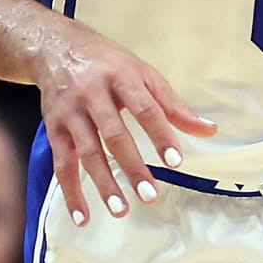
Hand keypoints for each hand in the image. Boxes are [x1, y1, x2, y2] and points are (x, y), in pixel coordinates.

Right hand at [35, 15, 214, 225]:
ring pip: (87, 153)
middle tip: (150, 194)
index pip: (144, 108)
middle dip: (131, 166)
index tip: (175, 162)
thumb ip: (173, 105)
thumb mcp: (142, 73)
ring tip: (121, 209)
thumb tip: (208, 130)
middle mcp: (92, 93)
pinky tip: (83, 215)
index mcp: (120, 76)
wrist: (55, 47)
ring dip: (103, 184)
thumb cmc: (106, 62)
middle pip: (114, 134)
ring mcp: (70, 112)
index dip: (160, 135)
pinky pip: (62, 165)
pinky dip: (71, 192)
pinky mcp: (54, 129)